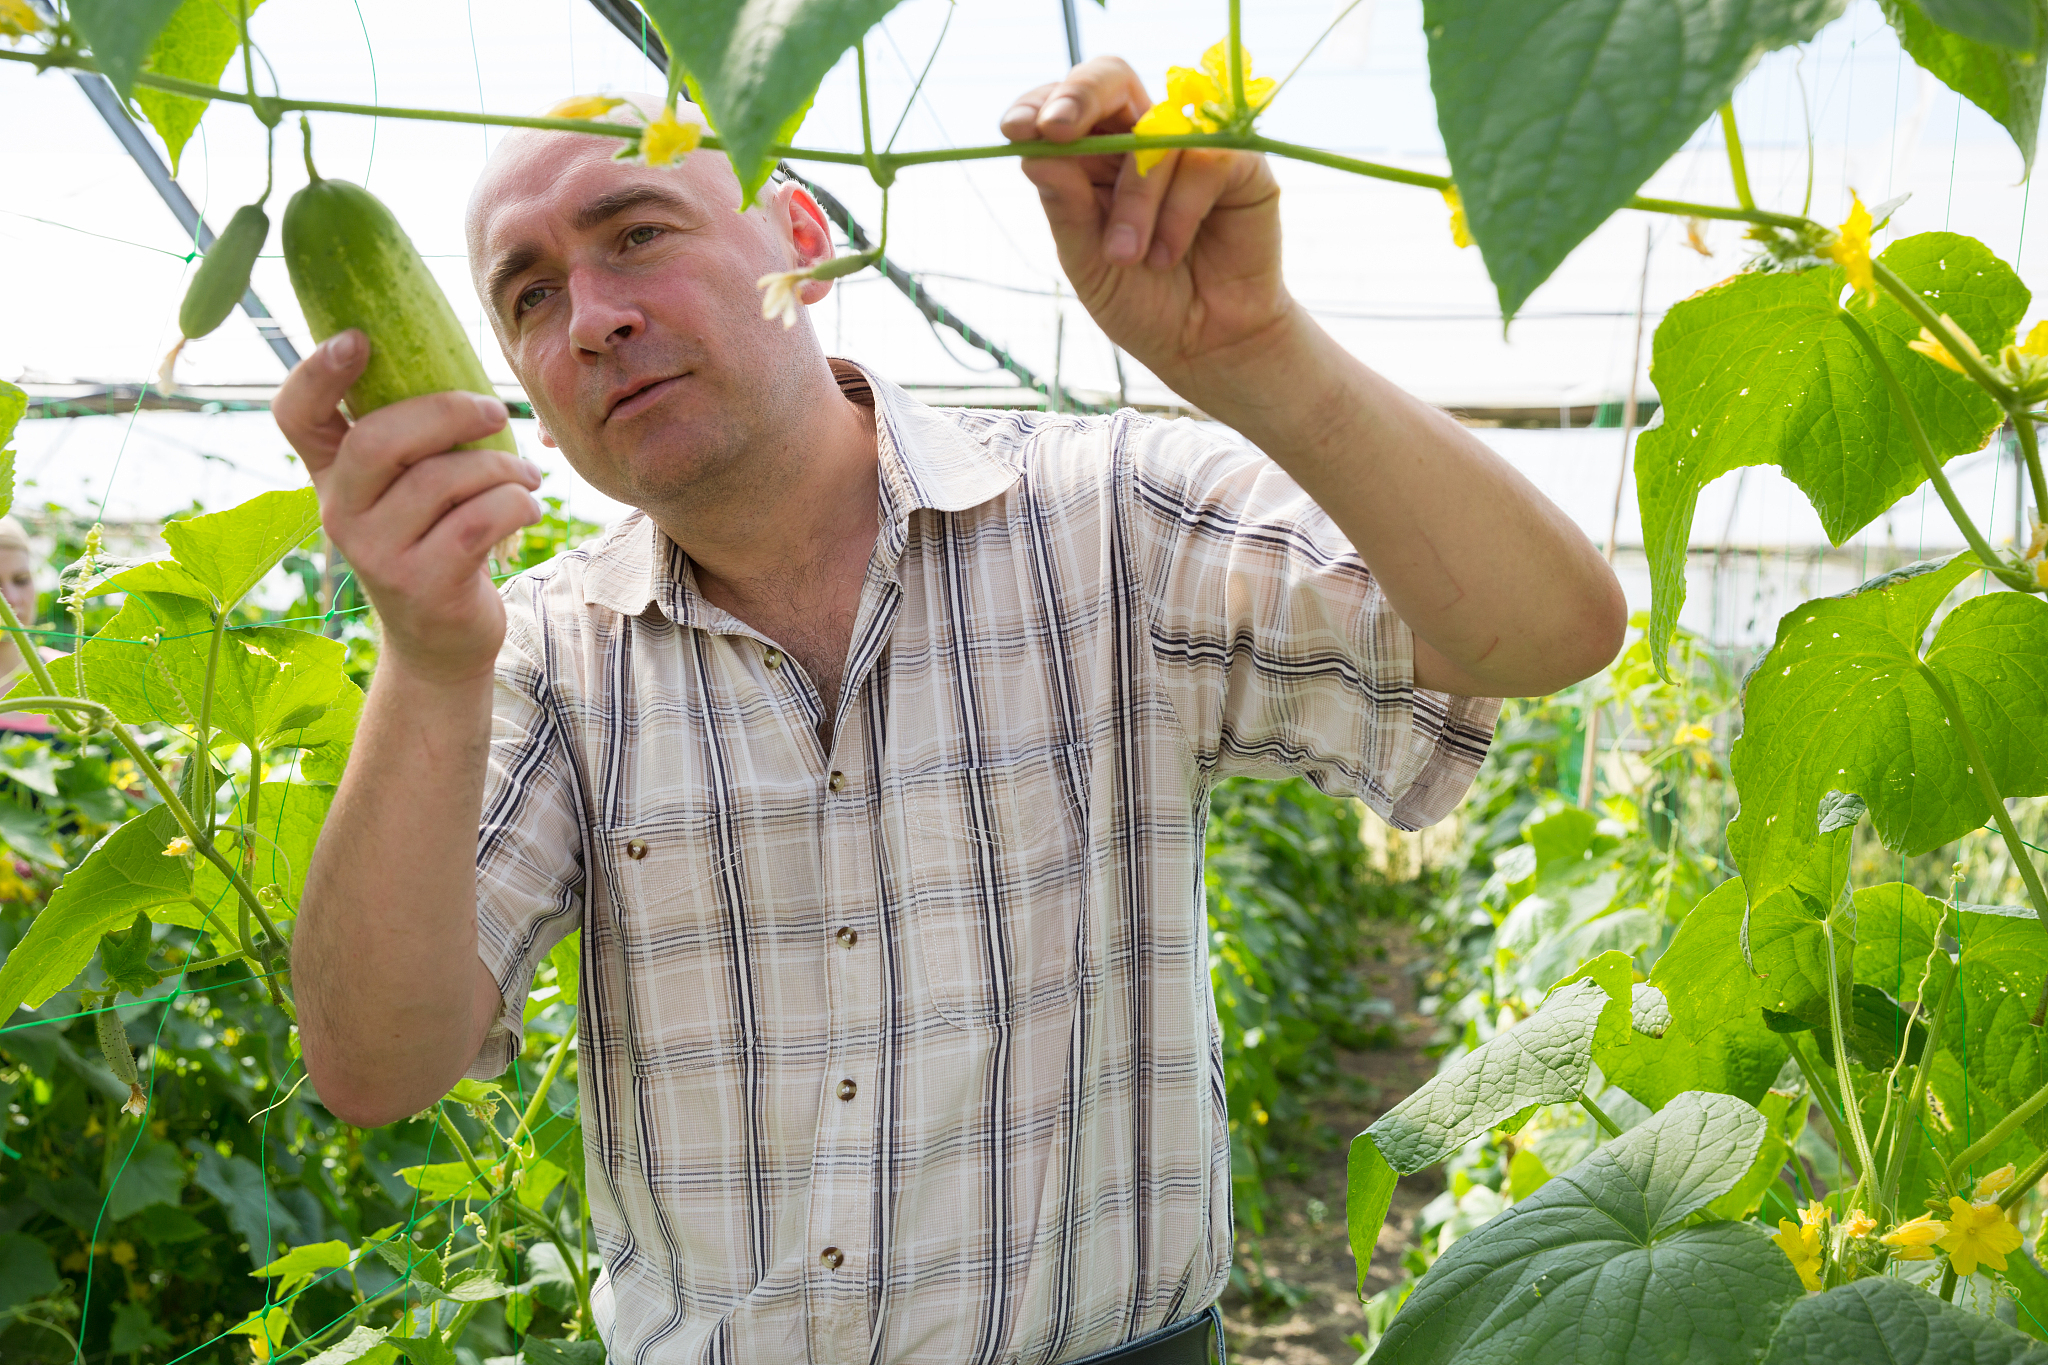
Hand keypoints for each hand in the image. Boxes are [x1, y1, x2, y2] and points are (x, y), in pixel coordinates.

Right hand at [272, 330, 542, 684]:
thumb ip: (418, 439)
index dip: (316, 372)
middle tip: (497, 412)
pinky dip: (516, 504)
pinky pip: (477, 521)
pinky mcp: (423, 584)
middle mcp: (340, 512)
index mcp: (330, 475)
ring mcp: (376, 553)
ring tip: (526, 477)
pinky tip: (529, 507)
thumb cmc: (436, 541)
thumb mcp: (411, 489)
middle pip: (378, 438)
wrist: (442, 640)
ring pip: (441, 480)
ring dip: (501, 468)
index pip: (296, 415)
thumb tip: (471, 378)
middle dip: (448, 412)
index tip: (357, 337)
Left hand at [1000, 57, 1295, 392]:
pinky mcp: (1240, 166)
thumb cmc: (1145, 303)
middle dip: (1079, 97)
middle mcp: (1144, 141)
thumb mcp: (1088, 262)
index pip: (1068, 106)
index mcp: (1098, 158)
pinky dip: (1178, 212)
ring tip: (1127, 257)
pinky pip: (1203, 162)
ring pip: (1154, 137)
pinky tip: (1167, 255)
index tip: (1015, 129)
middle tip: (1056, 129)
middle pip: (1112, 79)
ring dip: (1133, 201)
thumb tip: (1035, 152)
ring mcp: (1193, 148)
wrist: (1206, 347)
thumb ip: (1066, 207)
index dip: (1041, 104)